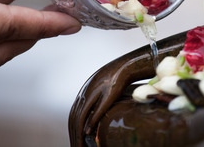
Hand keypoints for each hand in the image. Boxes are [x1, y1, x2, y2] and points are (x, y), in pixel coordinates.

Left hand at [69, 32, 184, 146]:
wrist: (129, 65)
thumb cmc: (120, 77)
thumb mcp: (106, 89)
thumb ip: (99, 100)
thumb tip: (96, 115)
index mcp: (85, 90)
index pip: (74, 113)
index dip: (74, 127)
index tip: (76, 138)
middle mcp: (87, 91)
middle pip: (75, 117)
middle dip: (74, 133)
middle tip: (77, 146)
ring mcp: (95, 91)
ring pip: (81, 116)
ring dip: (80, 132)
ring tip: (82, 144)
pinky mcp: (107, 94)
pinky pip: (95, 111)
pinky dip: (90, 122)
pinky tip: (88, 132)